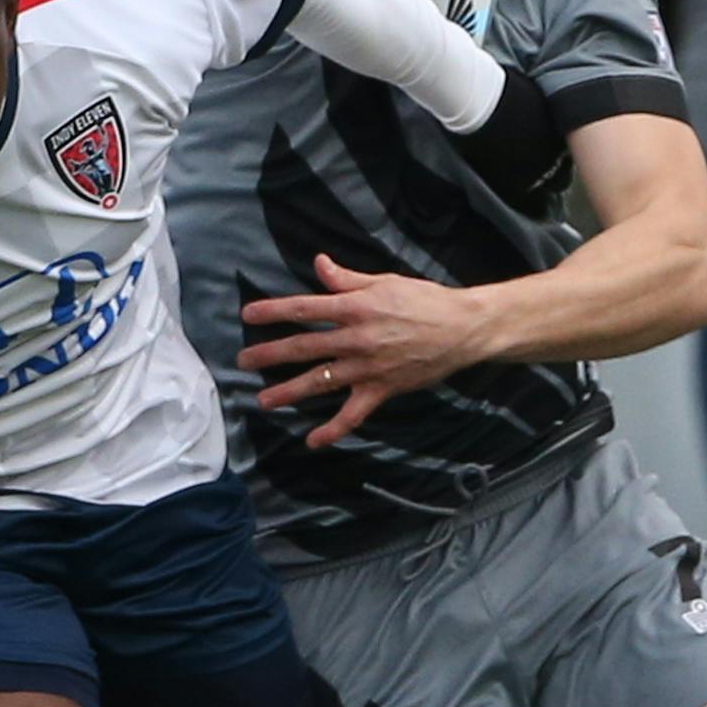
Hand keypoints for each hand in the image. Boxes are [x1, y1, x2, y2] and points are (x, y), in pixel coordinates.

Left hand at [237, 254, 493, 449]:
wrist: (464, 328)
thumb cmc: (424, 299)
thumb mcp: (384, 281)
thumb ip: (347, 278)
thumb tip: (318, 264)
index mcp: (355, 307)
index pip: (305, 308)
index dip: (273, 311)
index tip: (247, 316)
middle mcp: (356, 338)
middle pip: (304, 346)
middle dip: (269, 354)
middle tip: (241, 361)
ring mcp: (368, 367)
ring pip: (320, 381)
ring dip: (289, 392)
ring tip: (263, 400)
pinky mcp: (382, 389)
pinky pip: (353, 414)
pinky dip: (333, 430)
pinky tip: (312, 442)